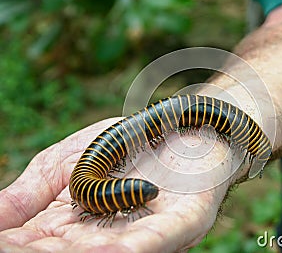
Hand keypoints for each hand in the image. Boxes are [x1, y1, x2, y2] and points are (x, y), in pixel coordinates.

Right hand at [0, 118, 237, 251]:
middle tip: (15, 251)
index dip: (21, 245)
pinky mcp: (182, 224)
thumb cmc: (121, 145)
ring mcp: (147, 233)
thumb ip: (28, 194)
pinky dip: (130, 248)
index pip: (42, 244)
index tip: (3, 244)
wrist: (173, 123)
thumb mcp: (63, 165)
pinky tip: (106, 250)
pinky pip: (154, 240)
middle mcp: (110, 237)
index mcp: (79, 227)